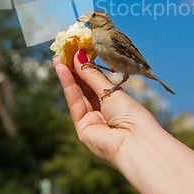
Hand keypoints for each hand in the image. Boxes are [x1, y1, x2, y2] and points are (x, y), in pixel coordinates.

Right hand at [53, 49, 160, 170]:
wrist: (135, 142)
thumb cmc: (131, 114)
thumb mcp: (111, 91)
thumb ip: (93, 75)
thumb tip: (79, 56)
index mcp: (115, 104)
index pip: (97, 84)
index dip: (86, 68)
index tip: (76, 52)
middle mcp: (103, 113)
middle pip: (85, 88)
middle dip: (73, 70)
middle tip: (63, 52)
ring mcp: (92, 121)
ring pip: (77, 94)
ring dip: (67, 75)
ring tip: (59, 58)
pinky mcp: (82, 128)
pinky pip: (74, 102)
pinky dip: (68, 85)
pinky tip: (63, 70)